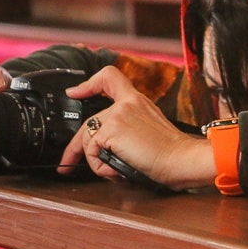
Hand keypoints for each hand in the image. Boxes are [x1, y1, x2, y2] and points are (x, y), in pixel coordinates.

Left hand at [58, 66, 215, 190]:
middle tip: (67, 161)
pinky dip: (100, 167)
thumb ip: (130, 125)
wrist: (180, 159)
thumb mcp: (150, 127)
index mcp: (137, 100)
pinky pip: (92, 153)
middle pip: (89, 121)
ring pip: (88, 140)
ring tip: (114, 170)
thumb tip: (109, 144)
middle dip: (76, 145)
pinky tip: (116, 170)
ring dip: (96, 161)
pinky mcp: (111, 130)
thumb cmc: (171, 151)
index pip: (110, 77)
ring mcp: (117, 115)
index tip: (75, 92)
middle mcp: (126, 103)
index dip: (89, 84)